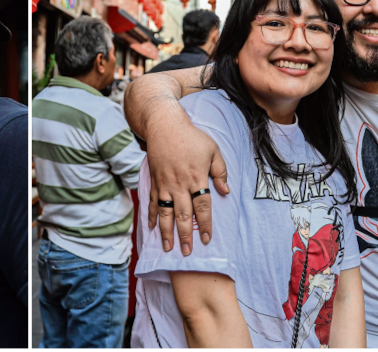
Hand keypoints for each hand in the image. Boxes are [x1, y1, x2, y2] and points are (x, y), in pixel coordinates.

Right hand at [146, 118, 228, 255]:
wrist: (164, 125)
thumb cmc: (191, 137)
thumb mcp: (213, 150)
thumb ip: (220, 171)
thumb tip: (226, 191)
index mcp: (196, 178)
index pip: (202, 207)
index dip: (205, 224)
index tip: (207, 239)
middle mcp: (179, 184)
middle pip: (183, 215)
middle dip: (185, 235)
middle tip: (187, 252)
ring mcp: (164, 184)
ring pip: (165, 213)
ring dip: (166, 231)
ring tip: (168, 247)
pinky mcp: (154, 181)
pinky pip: (152, 202)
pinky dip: (151, 216)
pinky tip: (152, 228)